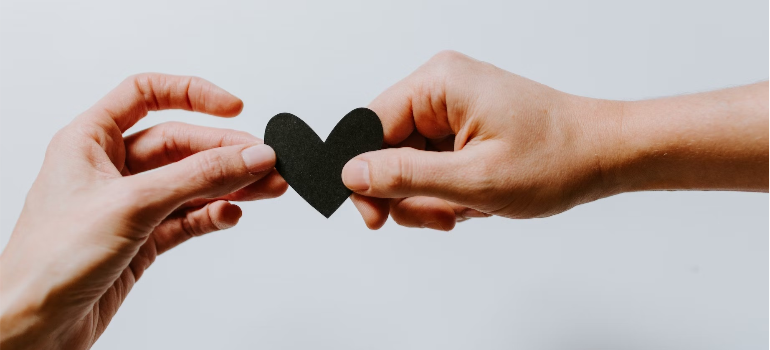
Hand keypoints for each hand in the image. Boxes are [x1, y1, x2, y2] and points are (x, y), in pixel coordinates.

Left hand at [0, 74, 286, 348]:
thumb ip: (198, 177)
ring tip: (268, 187)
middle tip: (266, 162)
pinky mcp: (143, 238)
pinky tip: (230, 215)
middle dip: (226, 152)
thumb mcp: (133, 204)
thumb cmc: (50, 261)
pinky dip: (212, 215)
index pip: (146, 94)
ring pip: (191, 182)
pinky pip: (188, 217)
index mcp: (90, 140)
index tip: (233, 108)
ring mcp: (130, 204)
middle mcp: (111, 168)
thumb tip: (249, 155)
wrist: (34, 328)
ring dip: (230, 185)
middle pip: (181, 144)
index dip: (192, 94)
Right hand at [343, 51, 768, 229]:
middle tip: (441, 216)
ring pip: (409, 164)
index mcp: (438, 83)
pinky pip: (432, 165)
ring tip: (467, 208)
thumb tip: (352, 174)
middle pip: (387, 149)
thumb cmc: (556, 158)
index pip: (368, 126)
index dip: (364, 176)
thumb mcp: (474, 179)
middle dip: (409, 193)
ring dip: (431, 197)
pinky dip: (447, 192)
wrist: (605, 155)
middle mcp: (440, 88)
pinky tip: (475, 200)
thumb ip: (405, 176)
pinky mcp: (462, 127)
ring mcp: (452, 108)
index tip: (374, 217)